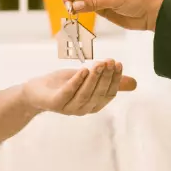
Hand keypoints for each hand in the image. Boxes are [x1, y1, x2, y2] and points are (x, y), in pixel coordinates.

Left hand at [21, 60, 136, 115]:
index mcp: (94, 105)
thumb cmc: (63, 85)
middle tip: (110, 61)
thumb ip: (108, 81)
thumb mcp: (88, 79)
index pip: (109, 93)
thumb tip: (135, 83)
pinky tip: (83, 70)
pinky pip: (68, 93)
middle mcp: (83, 109)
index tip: (118, 63)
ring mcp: (69, 108)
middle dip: (106, 77)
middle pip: (98, 93)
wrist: (35, 92)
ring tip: (99, 63)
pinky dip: (76, 82)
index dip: (115, 80)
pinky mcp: (55, 103)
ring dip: (94, 78)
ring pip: (85, 94)